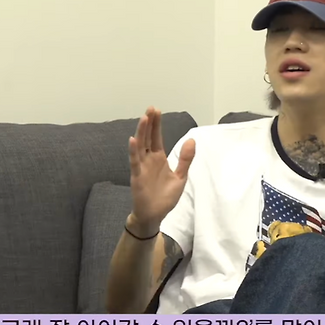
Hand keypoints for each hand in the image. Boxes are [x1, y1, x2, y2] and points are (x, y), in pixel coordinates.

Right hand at [128, 106, 194, 235]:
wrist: (155, 215)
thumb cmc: (165, 197)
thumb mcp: (180, 177)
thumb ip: (185, 159)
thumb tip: (192, 140)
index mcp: (158, 158)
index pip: (156, 137)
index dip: (157, 124)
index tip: (157, 111)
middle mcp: (148, 159)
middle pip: (148, 137)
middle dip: (149, 123)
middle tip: (151, 108)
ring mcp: (142, 166)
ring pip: (140, 145)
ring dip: (141, 132)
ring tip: (144, 118)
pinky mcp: (137, 176)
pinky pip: (134, 161)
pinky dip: (133, 151)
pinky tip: (133, 140)